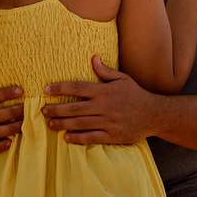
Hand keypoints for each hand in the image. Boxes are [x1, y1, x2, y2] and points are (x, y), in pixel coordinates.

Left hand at [42, 57, 160, 144]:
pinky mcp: (113, 136)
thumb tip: (93, 58)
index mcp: (105, 91)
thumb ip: (106, 71)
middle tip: (43, 110)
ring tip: (50, 124)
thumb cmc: (136, 95)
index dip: (60, 88)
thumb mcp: (123, 79)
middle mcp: (105, 106)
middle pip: (75, 107)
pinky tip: (66, 137)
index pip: (78, 87)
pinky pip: (92, 137)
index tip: (46, 90)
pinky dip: (78, 138)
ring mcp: (108, 122)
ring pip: (80, 123)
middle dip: (56, 109)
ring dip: (63, 124)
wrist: (154, 114)